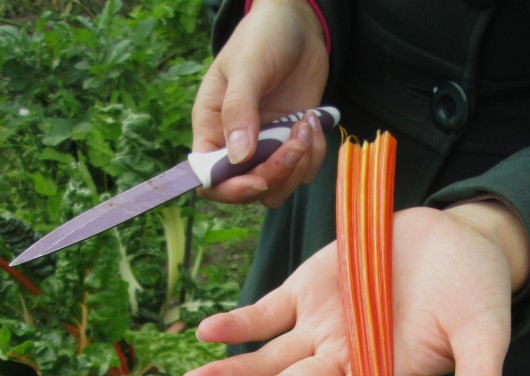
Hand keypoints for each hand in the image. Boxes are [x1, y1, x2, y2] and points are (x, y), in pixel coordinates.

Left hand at [181, 203, 529, 375]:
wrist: (459, 238)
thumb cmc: (477, 292)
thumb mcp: (484, 337)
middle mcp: (343, 361)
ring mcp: (321, 326)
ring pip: (269, 356)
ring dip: (231, 370)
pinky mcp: (308, 290)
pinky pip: (268, 311)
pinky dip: (239, 321)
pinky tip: (207, 331)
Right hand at [192, 0, 329, 206]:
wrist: (299, 26)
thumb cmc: (263, 37)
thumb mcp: (247, 66)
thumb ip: (239, 110)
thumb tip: (238, 157)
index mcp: (212, 129)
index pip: (209, 180)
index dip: (231, 190)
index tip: (259, 179)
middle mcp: (236, 146)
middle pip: (249, 189)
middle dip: (276, 174)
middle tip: (297, 141)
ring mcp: (266, 149)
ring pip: (279, 188)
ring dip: (299, 165)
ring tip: (307, 123)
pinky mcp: (291, 147)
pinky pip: (303, 173)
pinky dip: (314, 155)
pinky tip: (313, 122)